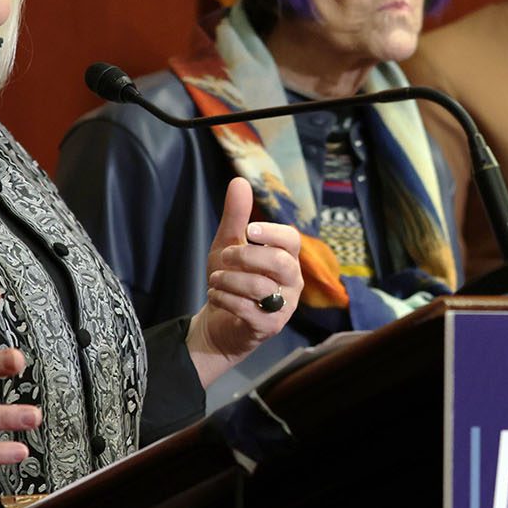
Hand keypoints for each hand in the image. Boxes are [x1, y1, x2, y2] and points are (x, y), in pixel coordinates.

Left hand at [187, 177, 302, 382]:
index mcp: (287, 258)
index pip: (291, 240)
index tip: (249, 230)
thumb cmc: (231, 280)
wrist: (219, 322)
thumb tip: (239, 181)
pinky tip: (216, 296)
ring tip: (215, 280)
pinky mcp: (269, 327)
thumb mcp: (228, 244)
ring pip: (260, 287)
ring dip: (228, 280)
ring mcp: (283, 307)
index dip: (272, 233)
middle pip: (280, 263)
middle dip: (245, 256)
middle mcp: (292, 282)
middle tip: (225, 257)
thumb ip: (235, 216)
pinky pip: (247, 309)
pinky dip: (224, 299)